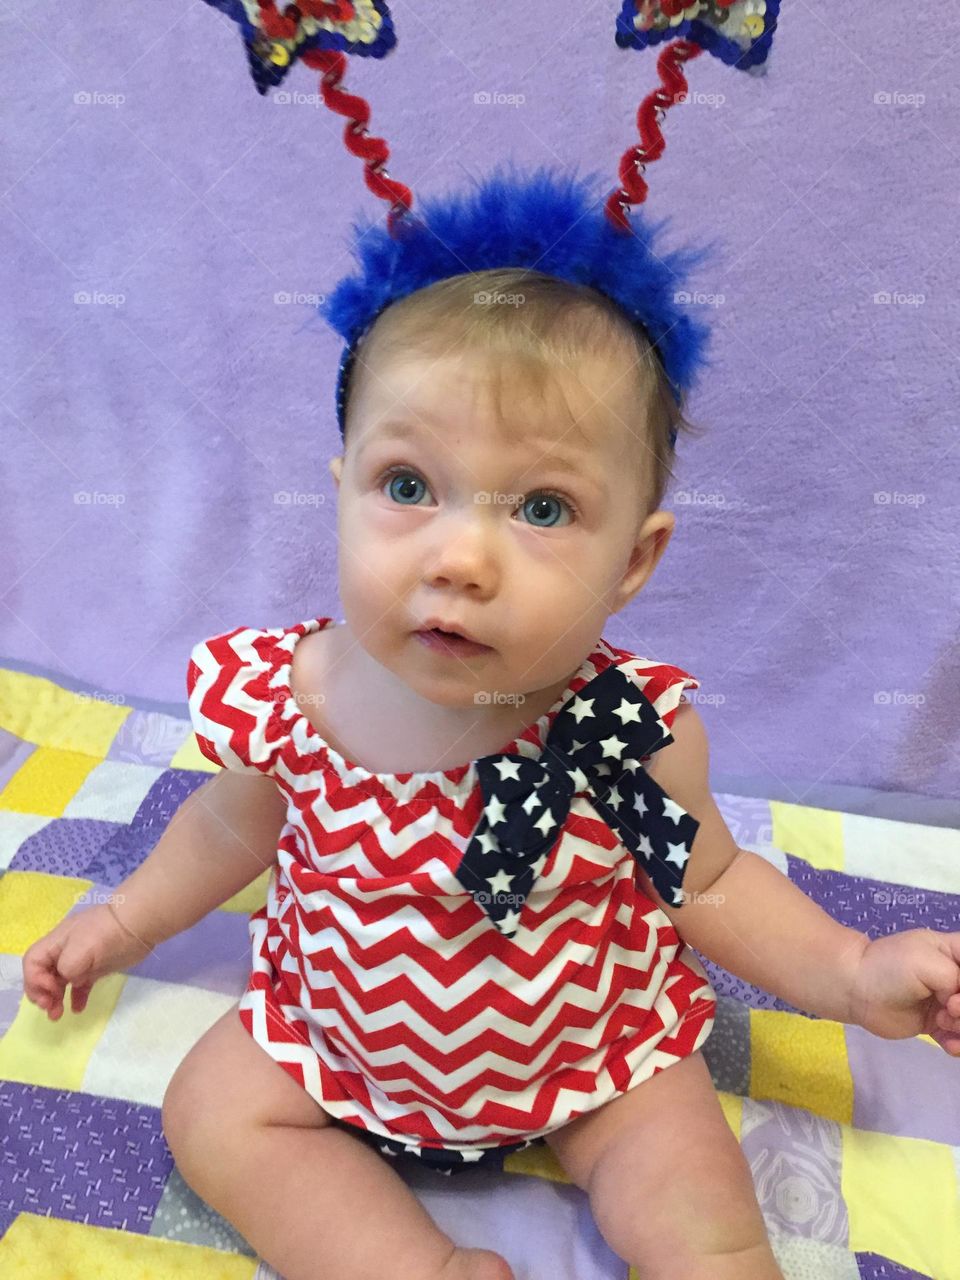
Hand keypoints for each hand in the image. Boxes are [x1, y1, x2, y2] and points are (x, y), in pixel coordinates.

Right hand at [21, 902, 154, 1020]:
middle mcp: (64, 952)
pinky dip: (76, 997)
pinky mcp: (95, 968)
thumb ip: (66, 968)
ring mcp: (80, 960)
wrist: (138, 924)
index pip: (32, 962)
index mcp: (56, 943)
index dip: (35, 980)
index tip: (52, 991)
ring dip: (55, 999)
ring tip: (58, 1015)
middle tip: (50, 1009)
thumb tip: (71, 980)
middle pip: (42, 974)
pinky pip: (80, 985)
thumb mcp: (80, 949)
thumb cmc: (106, 934)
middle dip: (42, 994)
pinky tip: (78, 1009)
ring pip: (60, 982)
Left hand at [848, 928, 959, 1054]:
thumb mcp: (929, 963)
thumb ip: (958, 980)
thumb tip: (959, 1003)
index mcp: (956, 952)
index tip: (956, 992)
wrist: (856, 990)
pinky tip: (948, 1044)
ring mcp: (948, 1003)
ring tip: (942, 1021)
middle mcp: (956, 977)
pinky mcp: (938, 1026)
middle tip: (949, 1008)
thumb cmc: (890, 967)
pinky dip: (959, 1045)